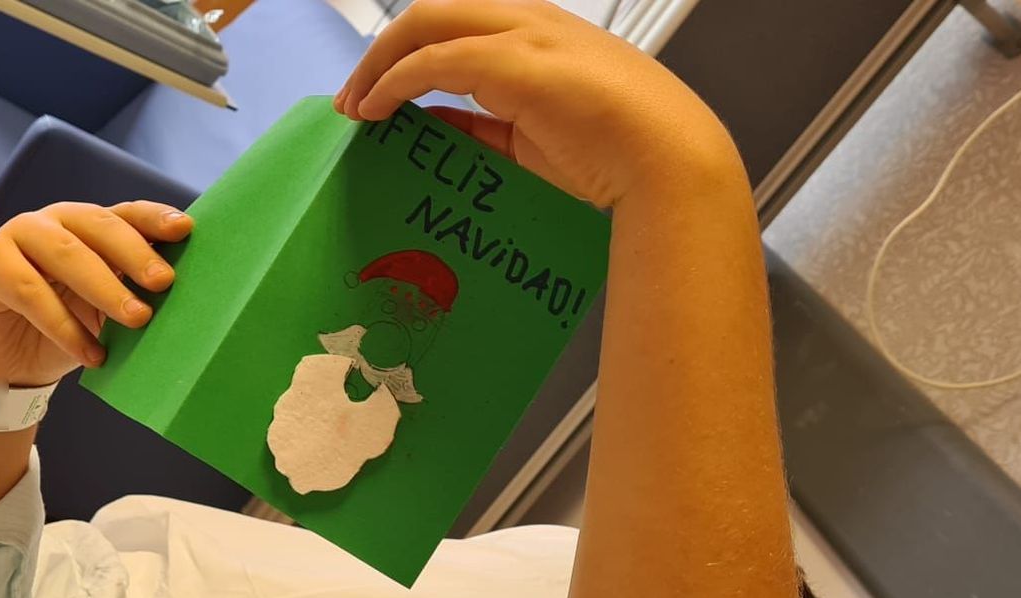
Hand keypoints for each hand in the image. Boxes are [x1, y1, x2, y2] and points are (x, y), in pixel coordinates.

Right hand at [0, 201, 192, 387]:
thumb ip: (132, 298)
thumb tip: (182, 305)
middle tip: (164, 283)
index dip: (154, 218)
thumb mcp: (103, 315)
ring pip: (67, 253)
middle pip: (99, 226)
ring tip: (137, 319)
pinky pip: (30, 292)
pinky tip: (92, 355)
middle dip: (135, 253)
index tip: (185, 231)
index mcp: (89, 227)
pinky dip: (64, 327)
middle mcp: (54, 222)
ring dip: (105, 288)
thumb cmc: (59, 332)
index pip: (126, 213)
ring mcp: (18, 237)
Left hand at [334, 0, 738, 207]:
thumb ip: (488, 125)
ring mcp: (520, 34)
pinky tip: (373, 110)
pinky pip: (431, 60)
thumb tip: (438, 128)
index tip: (380, 91)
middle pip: (432, 11)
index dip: (411, 53)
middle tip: (354, 96)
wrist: (667, 158)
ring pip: (425, 24)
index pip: (460, 24)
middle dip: (382, 51)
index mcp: (540, 31)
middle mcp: (528, 20)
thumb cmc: (620, 152)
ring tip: (354, 104)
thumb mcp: (537, 136)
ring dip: (378, 64)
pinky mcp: (510, 61)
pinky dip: (392, 82)